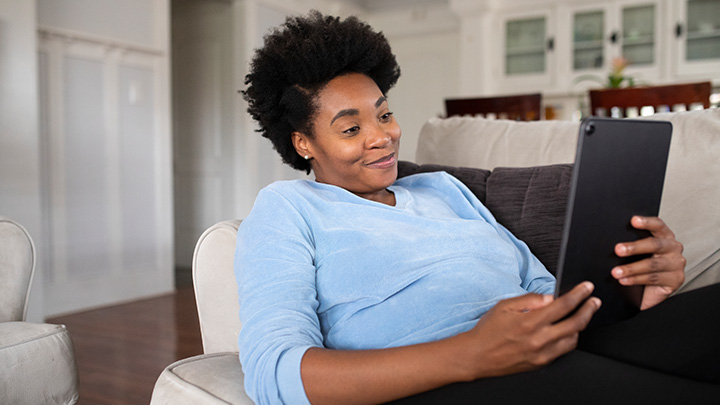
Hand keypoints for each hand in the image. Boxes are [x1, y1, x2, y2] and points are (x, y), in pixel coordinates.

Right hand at [459, 282, 600, 378]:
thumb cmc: (488, 331)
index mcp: (530, 322)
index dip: (579, 294)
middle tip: (595, 301)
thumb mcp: (505, 306)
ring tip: (582, 315)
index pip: (563, 305)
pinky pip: (563, 350)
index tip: (587, 288)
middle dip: (589, 309)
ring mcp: (542, 353)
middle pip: (575, 323)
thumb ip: (530, 300)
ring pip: (573, 339)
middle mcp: (539, 339)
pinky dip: (569, 338)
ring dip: (581, 325)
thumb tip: (550, 297)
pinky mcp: (541, 363)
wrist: (477, 356)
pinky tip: (567, 331)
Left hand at [612, 216, 685, 309]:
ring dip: (631, 268)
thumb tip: (614, 241)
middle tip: (618, 249)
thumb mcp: (639, 253)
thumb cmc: (644, 266)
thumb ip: (633, 243)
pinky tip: (624, 280)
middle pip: (655, 245)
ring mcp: (676, 264)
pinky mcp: (675, 279)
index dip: (647, 222)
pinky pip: (653, 278)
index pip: (658, 225)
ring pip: (652, 264)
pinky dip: (635, 279)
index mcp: (665, 237)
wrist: (653, 289)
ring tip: (616, 271)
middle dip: (634, 247)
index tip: (633, 220)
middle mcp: (673, 248)